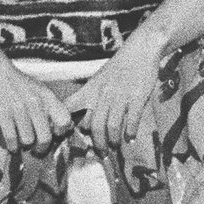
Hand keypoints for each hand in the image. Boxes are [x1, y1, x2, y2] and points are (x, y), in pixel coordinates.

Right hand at [0, 56, 72, 151]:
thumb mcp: (39, 89)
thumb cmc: (17, 82)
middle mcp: (35, 103)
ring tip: (20, 141)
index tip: (53, 134)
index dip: (61, 132)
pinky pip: (12, 139)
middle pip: (46, 138)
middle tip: (36, 149)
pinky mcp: (3, 114)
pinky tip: (11, 144)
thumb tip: (67, 127)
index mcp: (47, 96)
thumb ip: (51, 106)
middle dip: (41, 148)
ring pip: (28, 141)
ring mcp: (19, 109)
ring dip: (23, 145)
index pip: (64, 121)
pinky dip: (12, 146)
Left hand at [66, 35, 164, 155]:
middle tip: (101, 152)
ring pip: (112, 126)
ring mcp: (120, 96)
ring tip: (115, 145)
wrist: (140, 51)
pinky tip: (130, 138)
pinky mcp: (137, 97)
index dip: (64, 123)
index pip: (70, 106)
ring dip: (113, 140)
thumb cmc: (118, 67)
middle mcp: (102, 95)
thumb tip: (85, 123)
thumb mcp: (99, 79)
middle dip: (97, 143)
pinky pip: (131, 120)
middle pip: (94, 126)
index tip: (64, 136)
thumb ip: (91, 98)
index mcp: (90, 90)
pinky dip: (130, 132)